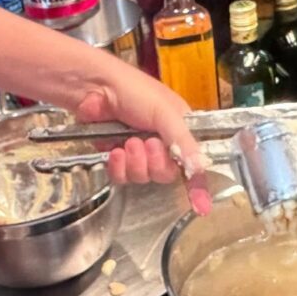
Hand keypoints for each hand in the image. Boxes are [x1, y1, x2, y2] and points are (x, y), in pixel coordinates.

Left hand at [76, 76, 210, 214]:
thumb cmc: (133, 91)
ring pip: (143, 177)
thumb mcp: (164, 112)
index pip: (193, 162)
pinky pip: (122, 177)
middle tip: (146, 142)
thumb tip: (201, 167)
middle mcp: (162, 144)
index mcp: (180, 129)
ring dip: (135, 162)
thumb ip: (182, 140)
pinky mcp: (116, 158)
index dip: (197, 184)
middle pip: (166, 174)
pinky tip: (115, 151)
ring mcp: (138, 152)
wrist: (95, 89)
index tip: (202, 206)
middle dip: (155, 162)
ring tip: (128, 141)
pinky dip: (118, 166)